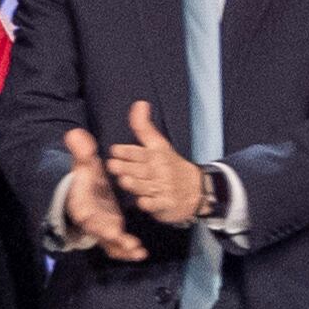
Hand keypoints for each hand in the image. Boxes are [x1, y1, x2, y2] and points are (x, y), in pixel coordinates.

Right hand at [57, 127, 150, 261]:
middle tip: (127, 242)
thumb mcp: (84, 161)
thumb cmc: (83, 176)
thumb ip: (81, 150)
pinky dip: (126, 250)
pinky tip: (141, 252)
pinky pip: (116, 245)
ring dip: (121, 249)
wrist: (83, 188)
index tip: (111, 228)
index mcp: (80, 201)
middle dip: (111, 238)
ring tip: (137, 251)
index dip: (95, 222)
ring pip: (108, 242)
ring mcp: (99, 227)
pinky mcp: (109, 231)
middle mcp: (89, 217)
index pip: (83, 212)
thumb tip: (76, 134)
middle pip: (97, 231)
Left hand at [101, 100, 208, 222]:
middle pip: (141, 169)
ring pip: (146, 186)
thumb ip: (143, 127)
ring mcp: (163, 188)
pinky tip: (141, 201)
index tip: (114, 150)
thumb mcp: (159, 144)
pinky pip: (156, 205)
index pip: (140, 151)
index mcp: (156, 155)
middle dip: (127, 167)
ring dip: (135, 184)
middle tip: (112, 165)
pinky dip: (149, 203)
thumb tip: (139, 103)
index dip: (127, 151)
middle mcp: (159, 170)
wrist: (196, 190)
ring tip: (123, 180)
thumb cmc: (170, 165)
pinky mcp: (166, 205)